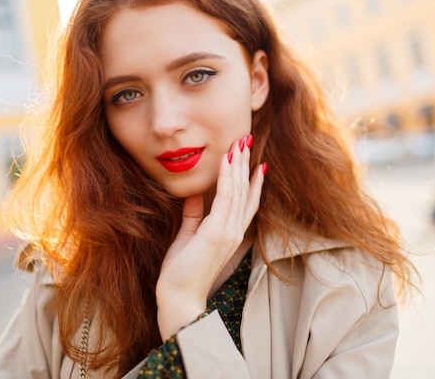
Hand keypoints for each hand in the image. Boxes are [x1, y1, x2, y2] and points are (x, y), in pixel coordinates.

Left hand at [155, 135, 266, 339]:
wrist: (179, 296)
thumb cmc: (183, 271)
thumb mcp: (189, 235)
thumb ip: (194, 214)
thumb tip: (195, 192)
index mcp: (231, 233)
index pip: (247, 202)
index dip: (252, 181)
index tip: (255, 161)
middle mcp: (235, 231)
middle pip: (246, 191)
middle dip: (246, 164)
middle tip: (248, 139)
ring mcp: (229, 231)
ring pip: (239, 190)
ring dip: (240, 164)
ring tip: (241, 142)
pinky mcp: (217, 231)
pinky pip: (226, 197)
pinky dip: (228, 177)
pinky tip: (228, 160)